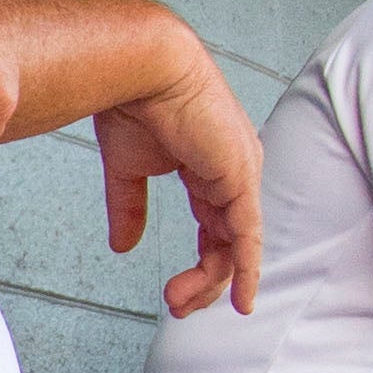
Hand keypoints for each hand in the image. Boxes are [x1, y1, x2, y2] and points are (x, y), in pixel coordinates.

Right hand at [94, 51, 263, 317]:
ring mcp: (241, 174)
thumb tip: (124, 247)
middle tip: (176, 307)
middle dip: (204, 281)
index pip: (215, 227)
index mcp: (210, 167)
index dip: (202, 263)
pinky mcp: (241, 176)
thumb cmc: (132, 100)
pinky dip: (247, 270)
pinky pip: (248, 235)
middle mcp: (233, 172)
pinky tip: (242, 298)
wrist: (140, 66)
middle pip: (228, 242)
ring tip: (179, 304)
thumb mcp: (128, 167)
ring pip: (235, 245)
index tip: (178, 294)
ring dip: (212, 282)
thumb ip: (130, 208)